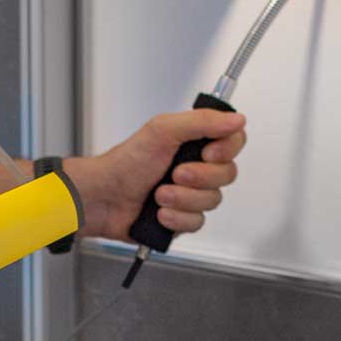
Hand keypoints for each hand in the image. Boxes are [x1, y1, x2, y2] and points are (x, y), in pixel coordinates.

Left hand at [66, 109, 247, 241]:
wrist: (103, 198)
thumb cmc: (125, 163)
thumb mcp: (162, 131)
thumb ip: (202, 121)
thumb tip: (236, 119)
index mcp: (194, 142)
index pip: (233, 141)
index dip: (227, 149)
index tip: (208, 152)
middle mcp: (196, 166)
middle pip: (227, 174)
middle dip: (199, 177)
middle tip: (174, 173)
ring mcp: (191, 194)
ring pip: (213, 201)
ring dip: (183, 198)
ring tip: (158, 194)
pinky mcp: (183, 218)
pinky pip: (198, 222)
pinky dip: (176, 218)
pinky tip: (158, 212)